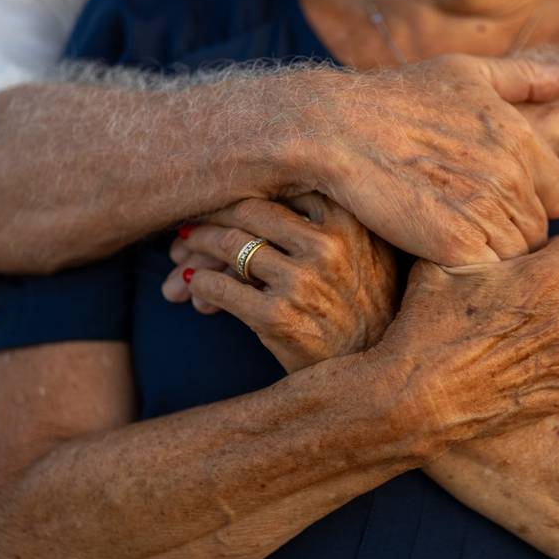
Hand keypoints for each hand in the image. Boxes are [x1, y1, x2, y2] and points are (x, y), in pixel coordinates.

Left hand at [163, 194, 397, 372]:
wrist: (376, 371)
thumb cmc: (364, 305)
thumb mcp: (368, 251)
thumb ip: (329, 217)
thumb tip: (253, 196)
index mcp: (349, 220)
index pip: (279, 187)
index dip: (241, 192)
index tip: (220, 201)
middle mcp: (327, 245)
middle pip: (248, 211)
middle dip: (211, 217)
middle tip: (189, 227)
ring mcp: (302, 281)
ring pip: (230, 245)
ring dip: (196, 249)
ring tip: (183, 256)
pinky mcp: (278, 317)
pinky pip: (219, 288)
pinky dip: (197, 284)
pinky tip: (194, 289)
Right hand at [293, 54, 558, 265]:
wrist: (340, 130)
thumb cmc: (399, 99)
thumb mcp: (469, 73)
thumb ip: (531, 78)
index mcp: (522, 137)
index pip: (557, 196)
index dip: (527, 204)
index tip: (490, 203)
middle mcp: (511, 175)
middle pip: (537, 231)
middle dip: (509, 233)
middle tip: (467, 227)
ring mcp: (485, 211)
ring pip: (517, 257)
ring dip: (492, 257)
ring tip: (454, 243)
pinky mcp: (456, 246)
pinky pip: (489, 274)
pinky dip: (472, 274)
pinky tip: (444, 257)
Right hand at [370, 233, 558, 446]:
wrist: (414, 402)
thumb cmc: (422, 331)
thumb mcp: (435, 268)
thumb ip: (470, 244)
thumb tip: (472, 228)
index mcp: (539, 281)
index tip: (542, 260)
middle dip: (550, 296)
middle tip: (510, 307)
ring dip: (544, 335)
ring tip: (502, 345)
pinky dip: (545, 371)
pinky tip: (509, 372)